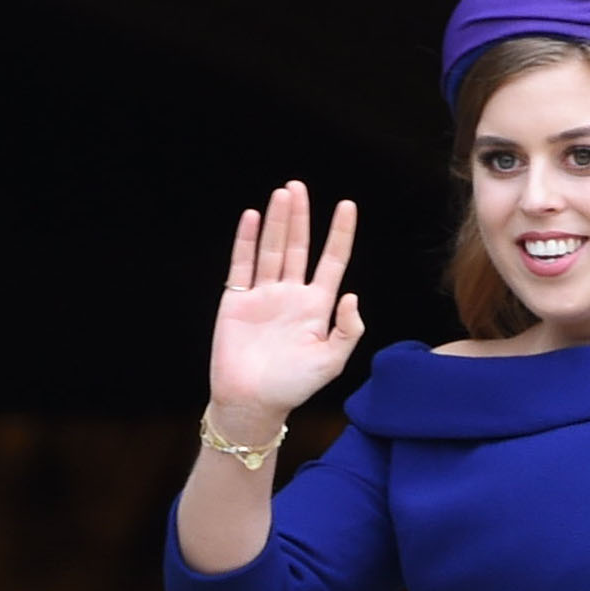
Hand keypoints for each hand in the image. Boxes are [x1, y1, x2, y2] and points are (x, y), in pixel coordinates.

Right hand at [206, 181, 366, 436]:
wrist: (251, 403)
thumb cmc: (292, 387)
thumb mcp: (331, 362)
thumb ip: (348, 330)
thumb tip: (352, 294)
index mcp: (316, 307)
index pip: (332, 261)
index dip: (340, 234)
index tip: (347, 205)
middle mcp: (291, 295)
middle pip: (298, 247)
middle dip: (300, 217)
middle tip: (298, 187)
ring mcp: (263, 296)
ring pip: (272, 250)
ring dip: (276, 222)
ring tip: (281, 194)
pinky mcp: (237, 301)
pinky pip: (242, 265)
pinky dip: (245, 241)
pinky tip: (251, 218)